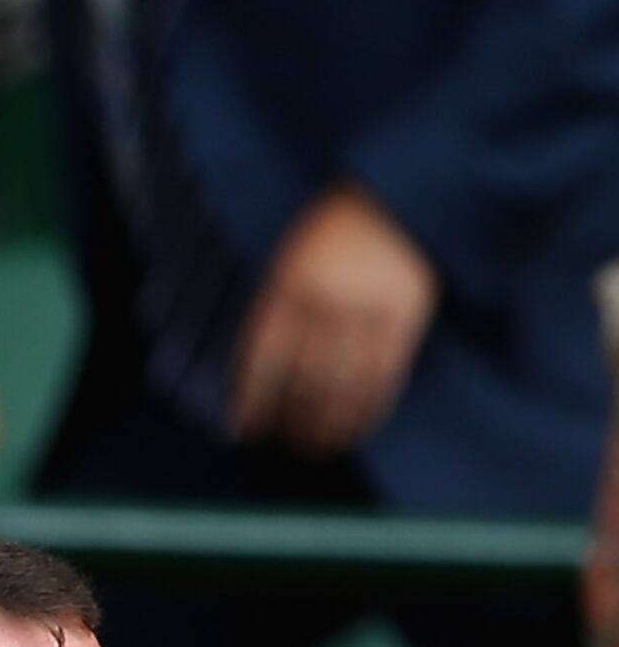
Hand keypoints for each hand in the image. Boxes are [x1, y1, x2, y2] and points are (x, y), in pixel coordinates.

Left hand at [230, 185, 436, 458]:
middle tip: (283, 446)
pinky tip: (357, 431)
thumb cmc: (331, 231)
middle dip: (291, 421)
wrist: (395, 196)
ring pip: (342, 385)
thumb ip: (274, 309)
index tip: (240, 431)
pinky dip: (369, 409)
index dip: (250, 401)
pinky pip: (385, 375)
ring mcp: (368, 311)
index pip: (260, 359)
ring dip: (327, 425)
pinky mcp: (406, 317)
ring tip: (317, 449)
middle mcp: (326, 303)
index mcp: (288, 287)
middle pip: (302, 380)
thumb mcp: (287, 261)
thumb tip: (255, 373)